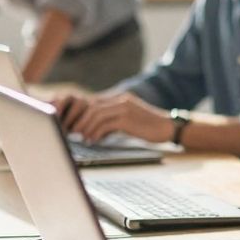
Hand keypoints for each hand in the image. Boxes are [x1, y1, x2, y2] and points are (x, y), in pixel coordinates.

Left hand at [56, 92, 171, 143]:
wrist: (168, 127)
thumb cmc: (148, 127)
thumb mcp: (127, 120)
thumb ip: (111, 121)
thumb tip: (92, 131)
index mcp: (119, 98)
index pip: (93, 101)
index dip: (79, 112)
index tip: (71, 124)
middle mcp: (120, 100)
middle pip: (91, 106)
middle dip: (78, 119)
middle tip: (71, 132)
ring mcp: (124, 108)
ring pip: (96, 114)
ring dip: (85, 126)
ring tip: (81, 137)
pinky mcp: (127, 118)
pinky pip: (105, 124)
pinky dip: (96, 132)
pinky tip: (93, 140)